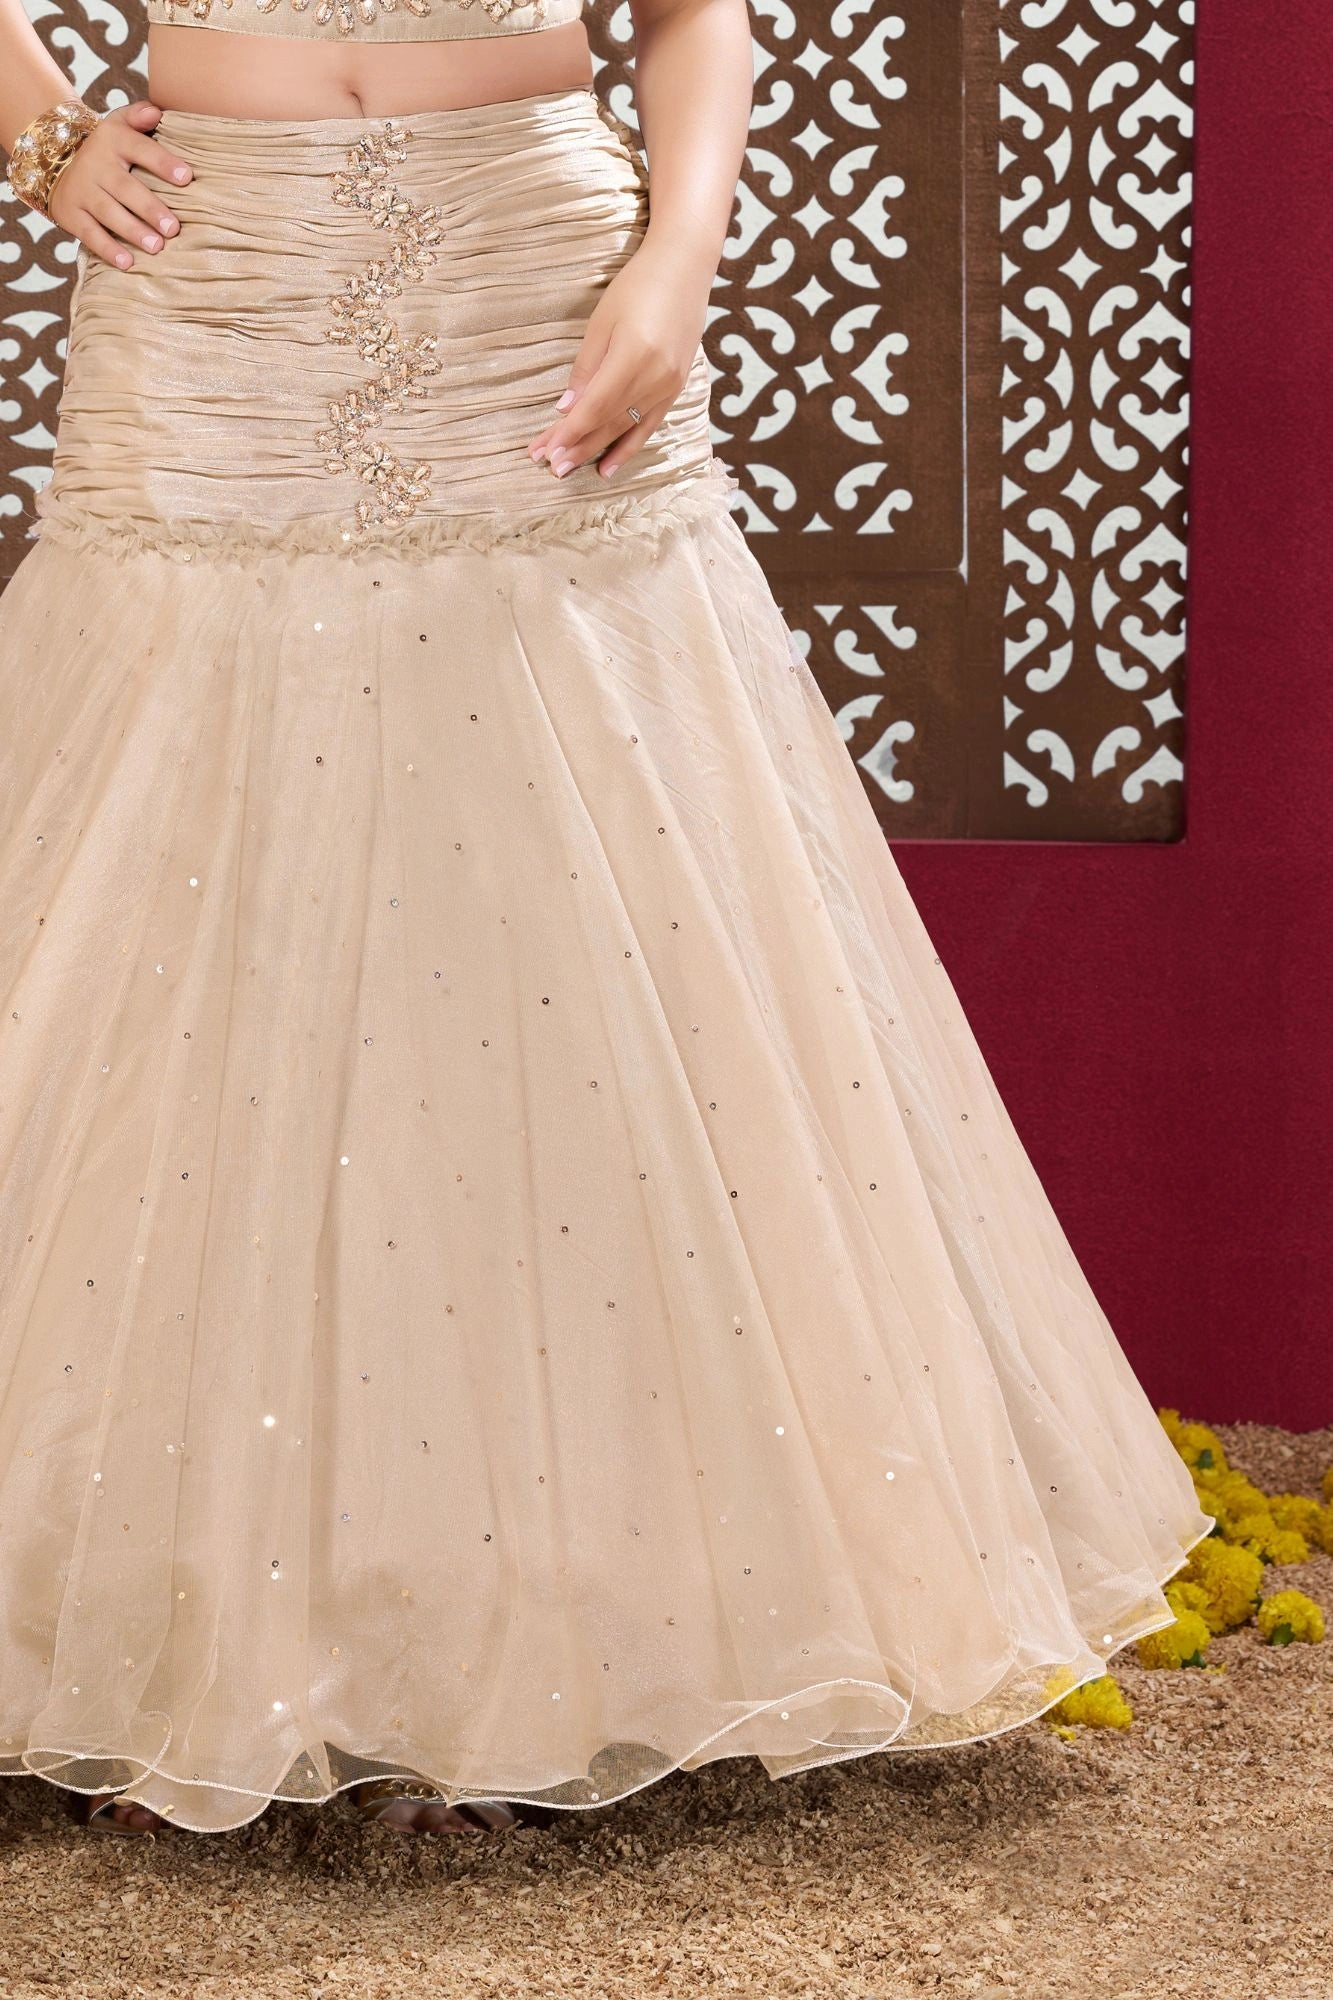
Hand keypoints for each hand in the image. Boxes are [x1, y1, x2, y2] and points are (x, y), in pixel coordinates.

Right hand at [48, 101, 191, 268]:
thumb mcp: (117, 125)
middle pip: (125, 187)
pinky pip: (90, 234)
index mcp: (113, 141)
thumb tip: (157, 111)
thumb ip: (138, 116)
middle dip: (150, 208)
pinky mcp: (71, 214)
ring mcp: (82, 191)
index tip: (186, 177)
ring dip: (133, 230)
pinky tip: (127, 262)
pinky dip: (108, 249)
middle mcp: (96, 165)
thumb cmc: (105, 149)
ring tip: (157, 247)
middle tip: (173, 228)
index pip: (140, 149)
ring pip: (109, 212)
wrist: (53, 160)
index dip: (162, 162)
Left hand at [528, 238, 709, 481]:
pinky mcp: (676, 389)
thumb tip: (566, 410)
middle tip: (550, 466)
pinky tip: (608, 466)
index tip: (545, 450)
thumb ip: (586, 369)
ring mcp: (670, 386)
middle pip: (608, 423)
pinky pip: (648, 427)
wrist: (685, 269)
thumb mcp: (602, 323)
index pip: (594, 407)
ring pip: (627, 430)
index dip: (569, 432)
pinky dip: (627, 448)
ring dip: (596, 452)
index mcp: (634, 356)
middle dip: (576, 446)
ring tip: (570, 470)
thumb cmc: (637, 287)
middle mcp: (656, 378)